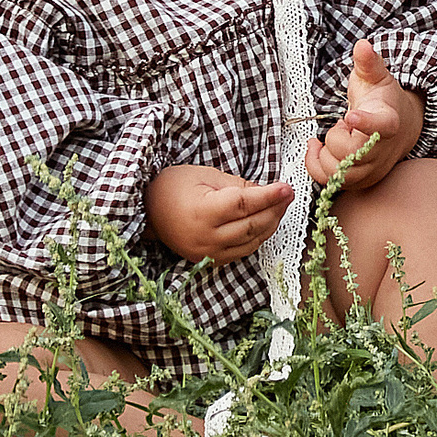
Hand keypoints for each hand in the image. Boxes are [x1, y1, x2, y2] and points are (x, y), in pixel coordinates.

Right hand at [145, 164, 293, 264]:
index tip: (286, 188)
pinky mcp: (209, 260)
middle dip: (275, 209)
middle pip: (252, 225)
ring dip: (271, 223)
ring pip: (251, 241)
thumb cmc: (174, 187)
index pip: (244, 205)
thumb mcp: (205, 176)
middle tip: (289, 195)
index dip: (269, 196)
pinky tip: (267, 223)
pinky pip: (242, 251)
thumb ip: (238, 185)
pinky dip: (258, 237)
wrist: (148, 211)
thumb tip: (268, 192)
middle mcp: (205, 237)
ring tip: (281, 206)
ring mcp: (208, 253)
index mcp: (202, 213)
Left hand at [305, 40, 422, 190]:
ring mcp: (371, 169)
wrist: (399, 128)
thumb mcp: (376, 77)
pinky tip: (320, 149)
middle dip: (336, 137)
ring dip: (326, 153)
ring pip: (337, 172)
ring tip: (338, 136)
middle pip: (349, 153)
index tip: (350, 115)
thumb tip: (362, 45)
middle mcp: (382, 151)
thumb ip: (368, 63)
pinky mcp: (359, 181)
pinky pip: (329, 181)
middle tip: (343, 123)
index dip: (365, 123)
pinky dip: (317, 165)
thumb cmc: (383, 101)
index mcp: (389, 122)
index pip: (380, 126)